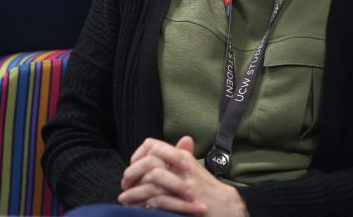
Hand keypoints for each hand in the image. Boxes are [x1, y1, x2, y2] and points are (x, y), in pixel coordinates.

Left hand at [118, 136, 247, 216]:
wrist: (227, 206)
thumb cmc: (206, 190)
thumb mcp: (191, 170)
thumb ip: (174, 160)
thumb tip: (151, 155)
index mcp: (181, 156)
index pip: (152, 145)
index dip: (137, 156)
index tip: (132, 169)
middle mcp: (182, 165)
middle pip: (148, 162)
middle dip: (132, 174)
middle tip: (125, 185)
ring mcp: (184, 182)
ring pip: (151, 181)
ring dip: (134, 192)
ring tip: (125, 199)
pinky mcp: (185, 199)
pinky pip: (159, 199)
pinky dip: (146, 204)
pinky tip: (140, 208)